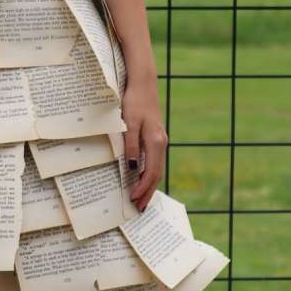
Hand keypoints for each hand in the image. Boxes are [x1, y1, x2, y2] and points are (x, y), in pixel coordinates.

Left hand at [122, 81, 167, 211]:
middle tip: (139, 208)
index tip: (133, 199)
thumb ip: (130, 146)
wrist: (143, 83)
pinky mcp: (156, 136)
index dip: (142, 188)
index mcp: (155, 142)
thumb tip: (131, 168)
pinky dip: (150, 173)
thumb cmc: (134, 101)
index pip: (150, 172)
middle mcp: (161, 143)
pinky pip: (155, 161)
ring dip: (149, 184)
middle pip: (156, 174)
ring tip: (141, 198)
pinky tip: (142, 178)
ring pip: (157, 168)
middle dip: (148, 192)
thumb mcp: (128, 123)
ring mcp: (160, 140)